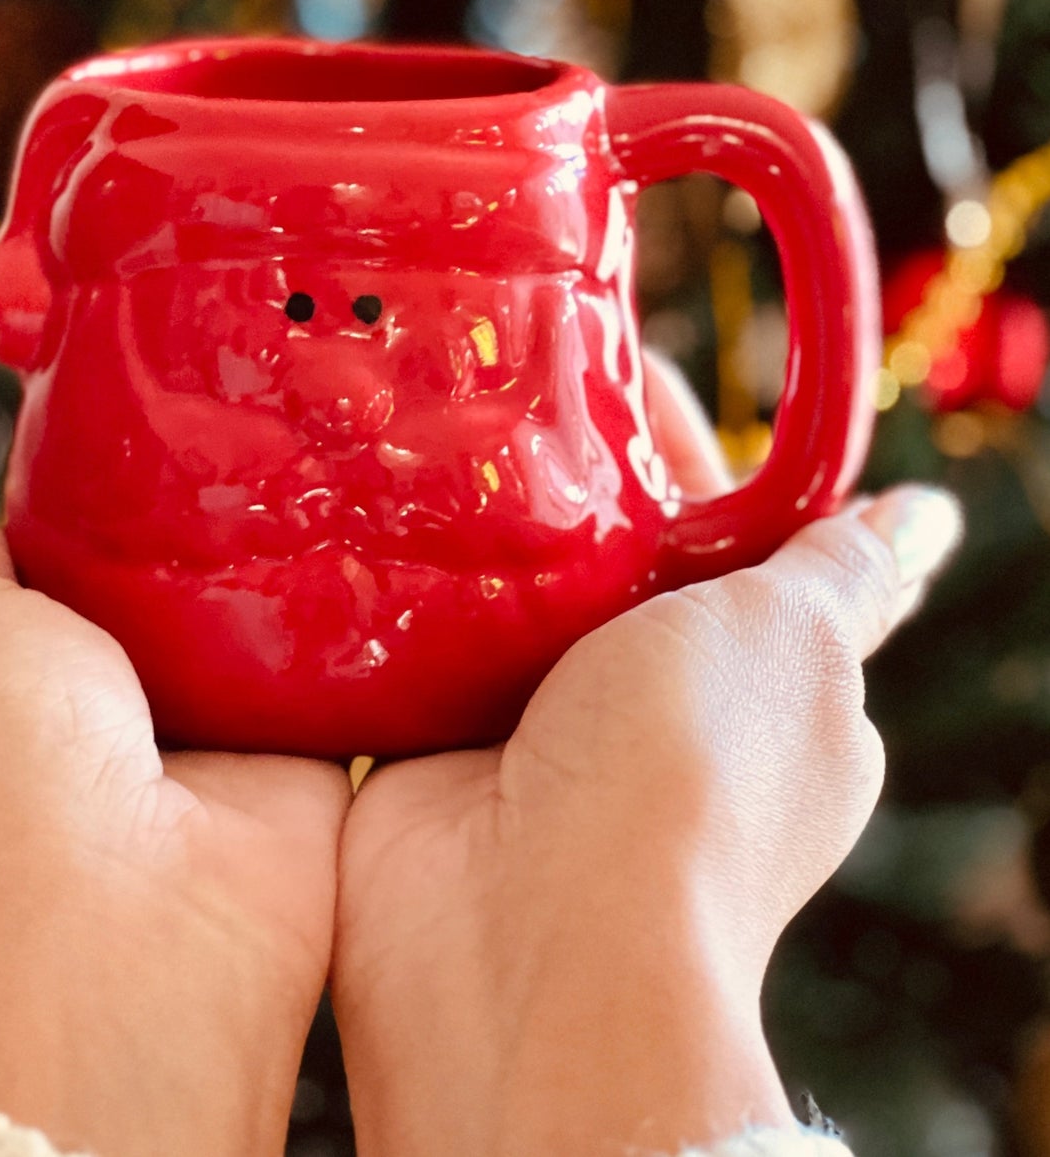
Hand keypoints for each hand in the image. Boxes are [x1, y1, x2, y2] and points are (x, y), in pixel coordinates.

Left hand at [0, 474, 349, 1156]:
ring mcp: (194, 750)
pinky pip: (323, 672)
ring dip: (266, 567)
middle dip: (181, 529)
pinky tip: (369, 532)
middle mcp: (86, 727)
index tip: (121, 424)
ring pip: (237, 628)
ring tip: (313, 456)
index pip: (30, 578)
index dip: (64, 507)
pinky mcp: (291, 767)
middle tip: (235, 425)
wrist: (129, 919)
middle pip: (143, 596)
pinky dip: (341, 621)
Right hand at [333, 361, 961, 1156]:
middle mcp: (648, 706)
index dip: (680, 449)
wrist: (529, 934)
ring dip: (475, 527)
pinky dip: (403, 589)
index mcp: (758, 681)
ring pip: (507, 591)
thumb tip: (930, 519)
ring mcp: (536, 727)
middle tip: (504, 382)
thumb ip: (844, 568)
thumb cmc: (689, 781)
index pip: (725, 533)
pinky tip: (373, 516)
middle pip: (605, 553)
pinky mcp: (438, 742)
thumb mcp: (791, 637)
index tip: (624, 367)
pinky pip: (420, 640)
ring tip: (427, 424)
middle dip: (565, 476)